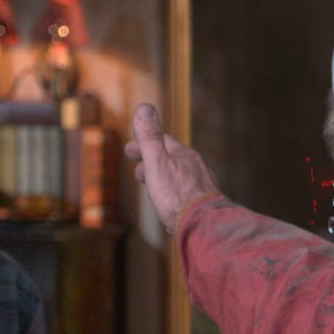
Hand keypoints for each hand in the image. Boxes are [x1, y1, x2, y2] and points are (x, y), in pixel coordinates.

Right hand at [125, 103, 220, 234]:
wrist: (204, 227)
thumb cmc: (178, 195)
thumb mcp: (157, 163)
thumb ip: (150, 138)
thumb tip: (144, 107)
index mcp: (184, 156)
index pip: (162, 143)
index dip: (144, 144)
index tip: (128, 150)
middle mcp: (197, 168)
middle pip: (171, 160)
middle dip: (152, 163)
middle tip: (138, 173)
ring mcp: (203, 186)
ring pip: (179, 178)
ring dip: (163, 180)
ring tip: (152, 190)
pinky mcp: (205, 205)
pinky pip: (186, 195)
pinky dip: (174, 194)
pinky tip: (171, 206)